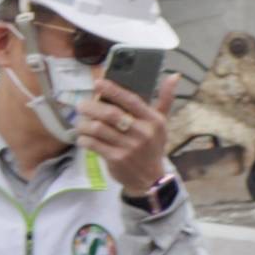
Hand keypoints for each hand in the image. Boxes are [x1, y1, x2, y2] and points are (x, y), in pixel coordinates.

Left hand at [74, 73, 177, 197]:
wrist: (150, 179)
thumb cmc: (152, 146)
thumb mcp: (161, 123)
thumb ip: (165, 99)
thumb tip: (174, 75)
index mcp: (153, 120)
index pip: (131, 100)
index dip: (112, 90)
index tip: (97, 83)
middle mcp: (142, 132)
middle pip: (110, 114)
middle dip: (91, 107)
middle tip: (81, 105)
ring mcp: (129, 147)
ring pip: (98, 129)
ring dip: (84, 124)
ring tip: (80, 122)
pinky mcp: (116, 159)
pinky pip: (93, 144)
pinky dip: (84, 139)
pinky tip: (82, 137)